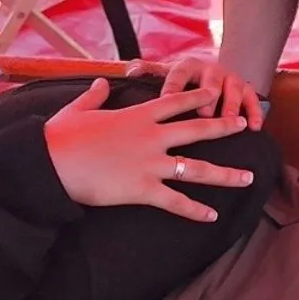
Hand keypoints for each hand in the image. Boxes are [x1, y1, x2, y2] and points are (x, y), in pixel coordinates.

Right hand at [43, 78, 255, 220]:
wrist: (49, 163)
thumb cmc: (60, 138)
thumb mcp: (78, 109)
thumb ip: (96, 95)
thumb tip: (102, 82)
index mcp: (138, 116)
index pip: (176, 102)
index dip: (198, 96)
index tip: (216, 91)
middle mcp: (152, 137)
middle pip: (197, 131)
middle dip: (223, 127)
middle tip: (243, 125)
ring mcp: (150, 164)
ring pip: (197, 169)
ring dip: (225, 174)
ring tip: (248, 177)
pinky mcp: (143, 189)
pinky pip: (175, 202)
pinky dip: (195, 210)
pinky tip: (212, 216)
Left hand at [151, 55, 265, 129]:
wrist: (215, 72)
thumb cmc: (184, 78)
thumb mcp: (165, 71)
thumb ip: (148, 71)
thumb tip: (129, 71)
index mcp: (188, 66)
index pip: (179, 73)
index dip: (174, 86)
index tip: (167, 100)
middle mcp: (211, 70)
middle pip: (211, 79)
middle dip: (209, 95)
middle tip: (204, 114)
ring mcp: (230, 79)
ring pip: (233, 89)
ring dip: (231, 105)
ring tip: (229, 120)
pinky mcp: (246, 89)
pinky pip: (252, 99)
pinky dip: (254, 112)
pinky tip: (254, 127)